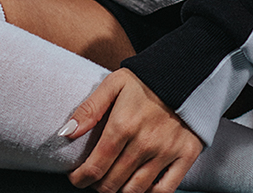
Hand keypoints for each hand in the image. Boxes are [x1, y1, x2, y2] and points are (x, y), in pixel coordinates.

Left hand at [64, 68, 202, 192]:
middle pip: (112, 183)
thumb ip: (89, 108)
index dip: (80, 178)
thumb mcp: (114, 83)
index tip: (76, 177)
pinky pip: (165, 191)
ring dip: (119, 192)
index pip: (95, 167)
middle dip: (97, 185)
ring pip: (135, 191)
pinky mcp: (186, 155)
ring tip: (113, 183)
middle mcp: (145, 142)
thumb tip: (66, 134)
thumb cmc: (146, 79)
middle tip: (95, 178)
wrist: (186, 71)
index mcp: (123, 124)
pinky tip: (138, 188)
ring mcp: (167, 151)